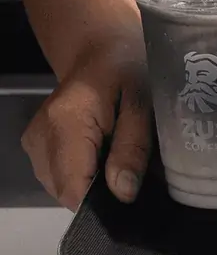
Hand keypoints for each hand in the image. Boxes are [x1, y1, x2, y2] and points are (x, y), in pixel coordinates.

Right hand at [21, 43, 152, 210]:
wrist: (101, 50)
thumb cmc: (128, 69)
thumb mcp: (144, 102)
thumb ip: (134, 146)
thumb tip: (123, 194)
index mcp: (65, 122)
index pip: (73, 188)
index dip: (103, 203)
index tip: (133, 199)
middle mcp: (40, 137)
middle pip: (68, 193)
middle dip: (103, 194)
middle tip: (136, 175)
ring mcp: (34, 144)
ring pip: (64, 188)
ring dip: (95, 184)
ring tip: (122, 160)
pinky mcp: (37, 147)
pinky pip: (62, 177)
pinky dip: (86, 174)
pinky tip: (106, 156)